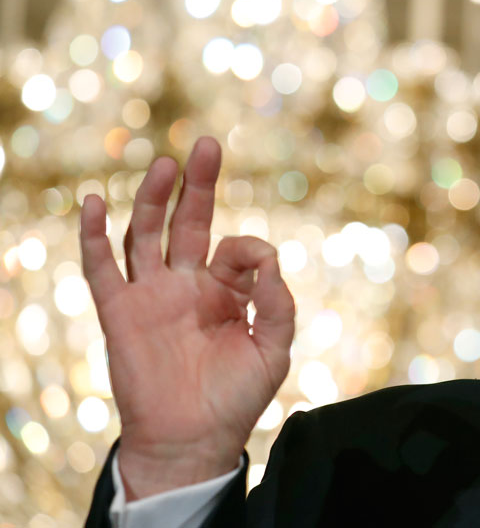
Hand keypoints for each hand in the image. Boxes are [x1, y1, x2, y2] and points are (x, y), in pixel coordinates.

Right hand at [80, 137, 294, 498]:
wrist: (194, 440)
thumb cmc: (237, 397)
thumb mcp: (274, 349)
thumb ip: (279, 304)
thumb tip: (270, 259)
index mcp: (226, 291)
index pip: (236, 249)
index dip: (251, 250)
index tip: (261, 265)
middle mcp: (187, 285)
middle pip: (188, 222)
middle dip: (197, 184)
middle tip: (206, 145)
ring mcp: (152, 295)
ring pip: (146, 235)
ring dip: (151, 199)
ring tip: (164, 164)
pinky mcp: (121, 314)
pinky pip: (102, 269)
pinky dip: (94, 237)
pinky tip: (93, 203)